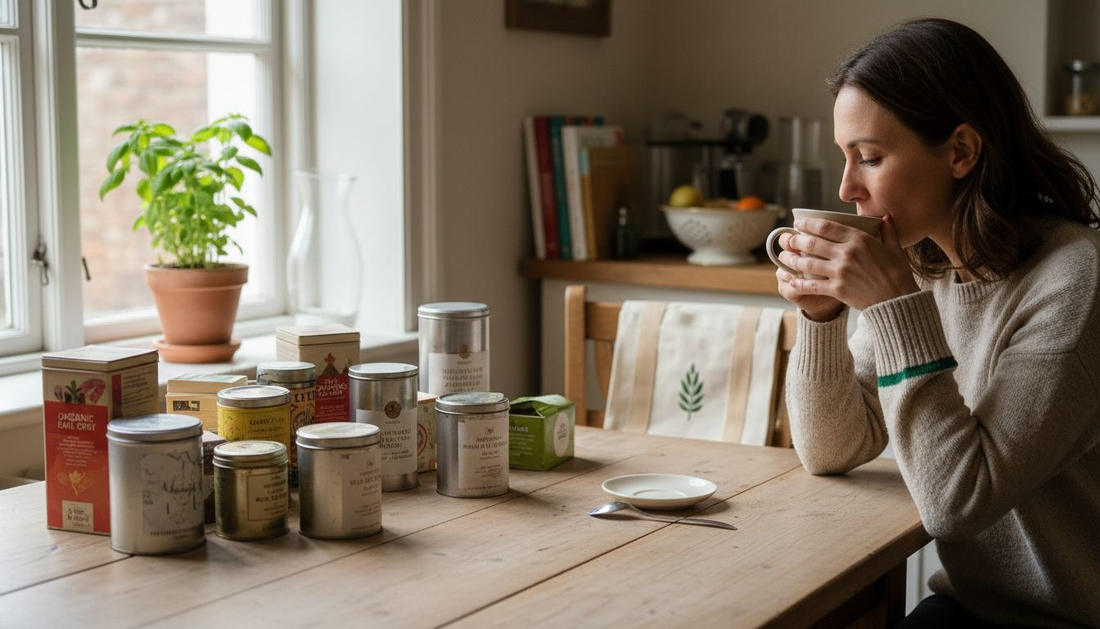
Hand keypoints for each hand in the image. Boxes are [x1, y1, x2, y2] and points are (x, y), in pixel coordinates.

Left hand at [774, 215, 918, 314]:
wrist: (898, 300)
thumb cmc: (897, 274)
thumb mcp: (894, 248)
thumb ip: (887, 231)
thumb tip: (884, 216)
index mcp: (859, 239)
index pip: (826, 226)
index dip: (808, 224)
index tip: (798, 224)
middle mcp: (847, 253)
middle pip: (812, 243)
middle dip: (795, 241)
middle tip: (787, 240)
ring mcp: (840, 272)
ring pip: (807, 263)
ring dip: (791, 260)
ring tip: (784, 257)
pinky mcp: (837, 290)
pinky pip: (812, 285)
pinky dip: (798, 283)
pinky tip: (791, 281)